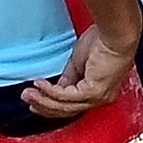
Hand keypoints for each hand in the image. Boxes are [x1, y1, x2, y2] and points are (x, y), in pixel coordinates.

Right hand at [23, 18, 139, 121]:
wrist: (116, 32)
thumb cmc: (104, 41)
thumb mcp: (79, 63)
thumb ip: (69, 78)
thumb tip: (56, 89)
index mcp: (100, 92)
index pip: (73, 105)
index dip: (52, 105)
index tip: (36, 100)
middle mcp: (101, 99)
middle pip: (67, 110)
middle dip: (43, 106)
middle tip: (27, 99)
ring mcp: (98, 98)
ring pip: (64, 106)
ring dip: (43, 100)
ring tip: (28, 94)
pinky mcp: (93, 92)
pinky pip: (65, 97)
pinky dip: (50, 92)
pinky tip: (39, 86)